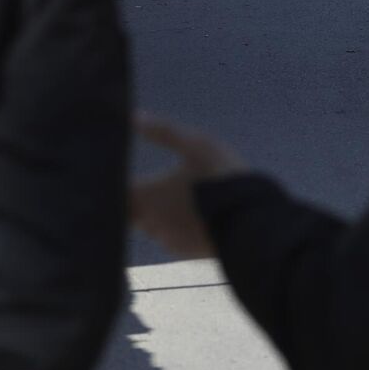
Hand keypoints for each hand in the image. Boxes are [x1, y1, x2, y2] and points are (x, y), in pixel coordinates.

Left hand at [131, 113, 244, 259]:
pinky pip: (171, 240)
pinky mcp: (185, 253)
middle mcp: (151, 220)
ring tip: (175, 202)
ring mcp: (168, 239)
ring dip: (157, 216)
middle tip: (150, 187)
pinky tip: (192, 218)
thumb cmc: (221, 176)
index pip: (117, 193)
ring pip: (152, 227)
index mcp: (147, 194)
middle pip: (131, 213)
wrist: (251, 219)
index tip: (125, 175)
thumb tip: (133, 117)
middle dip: (137, 202)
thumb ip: (163, 132)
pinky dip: (176, 230)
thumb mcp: (196, 144)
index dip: (118, 184)